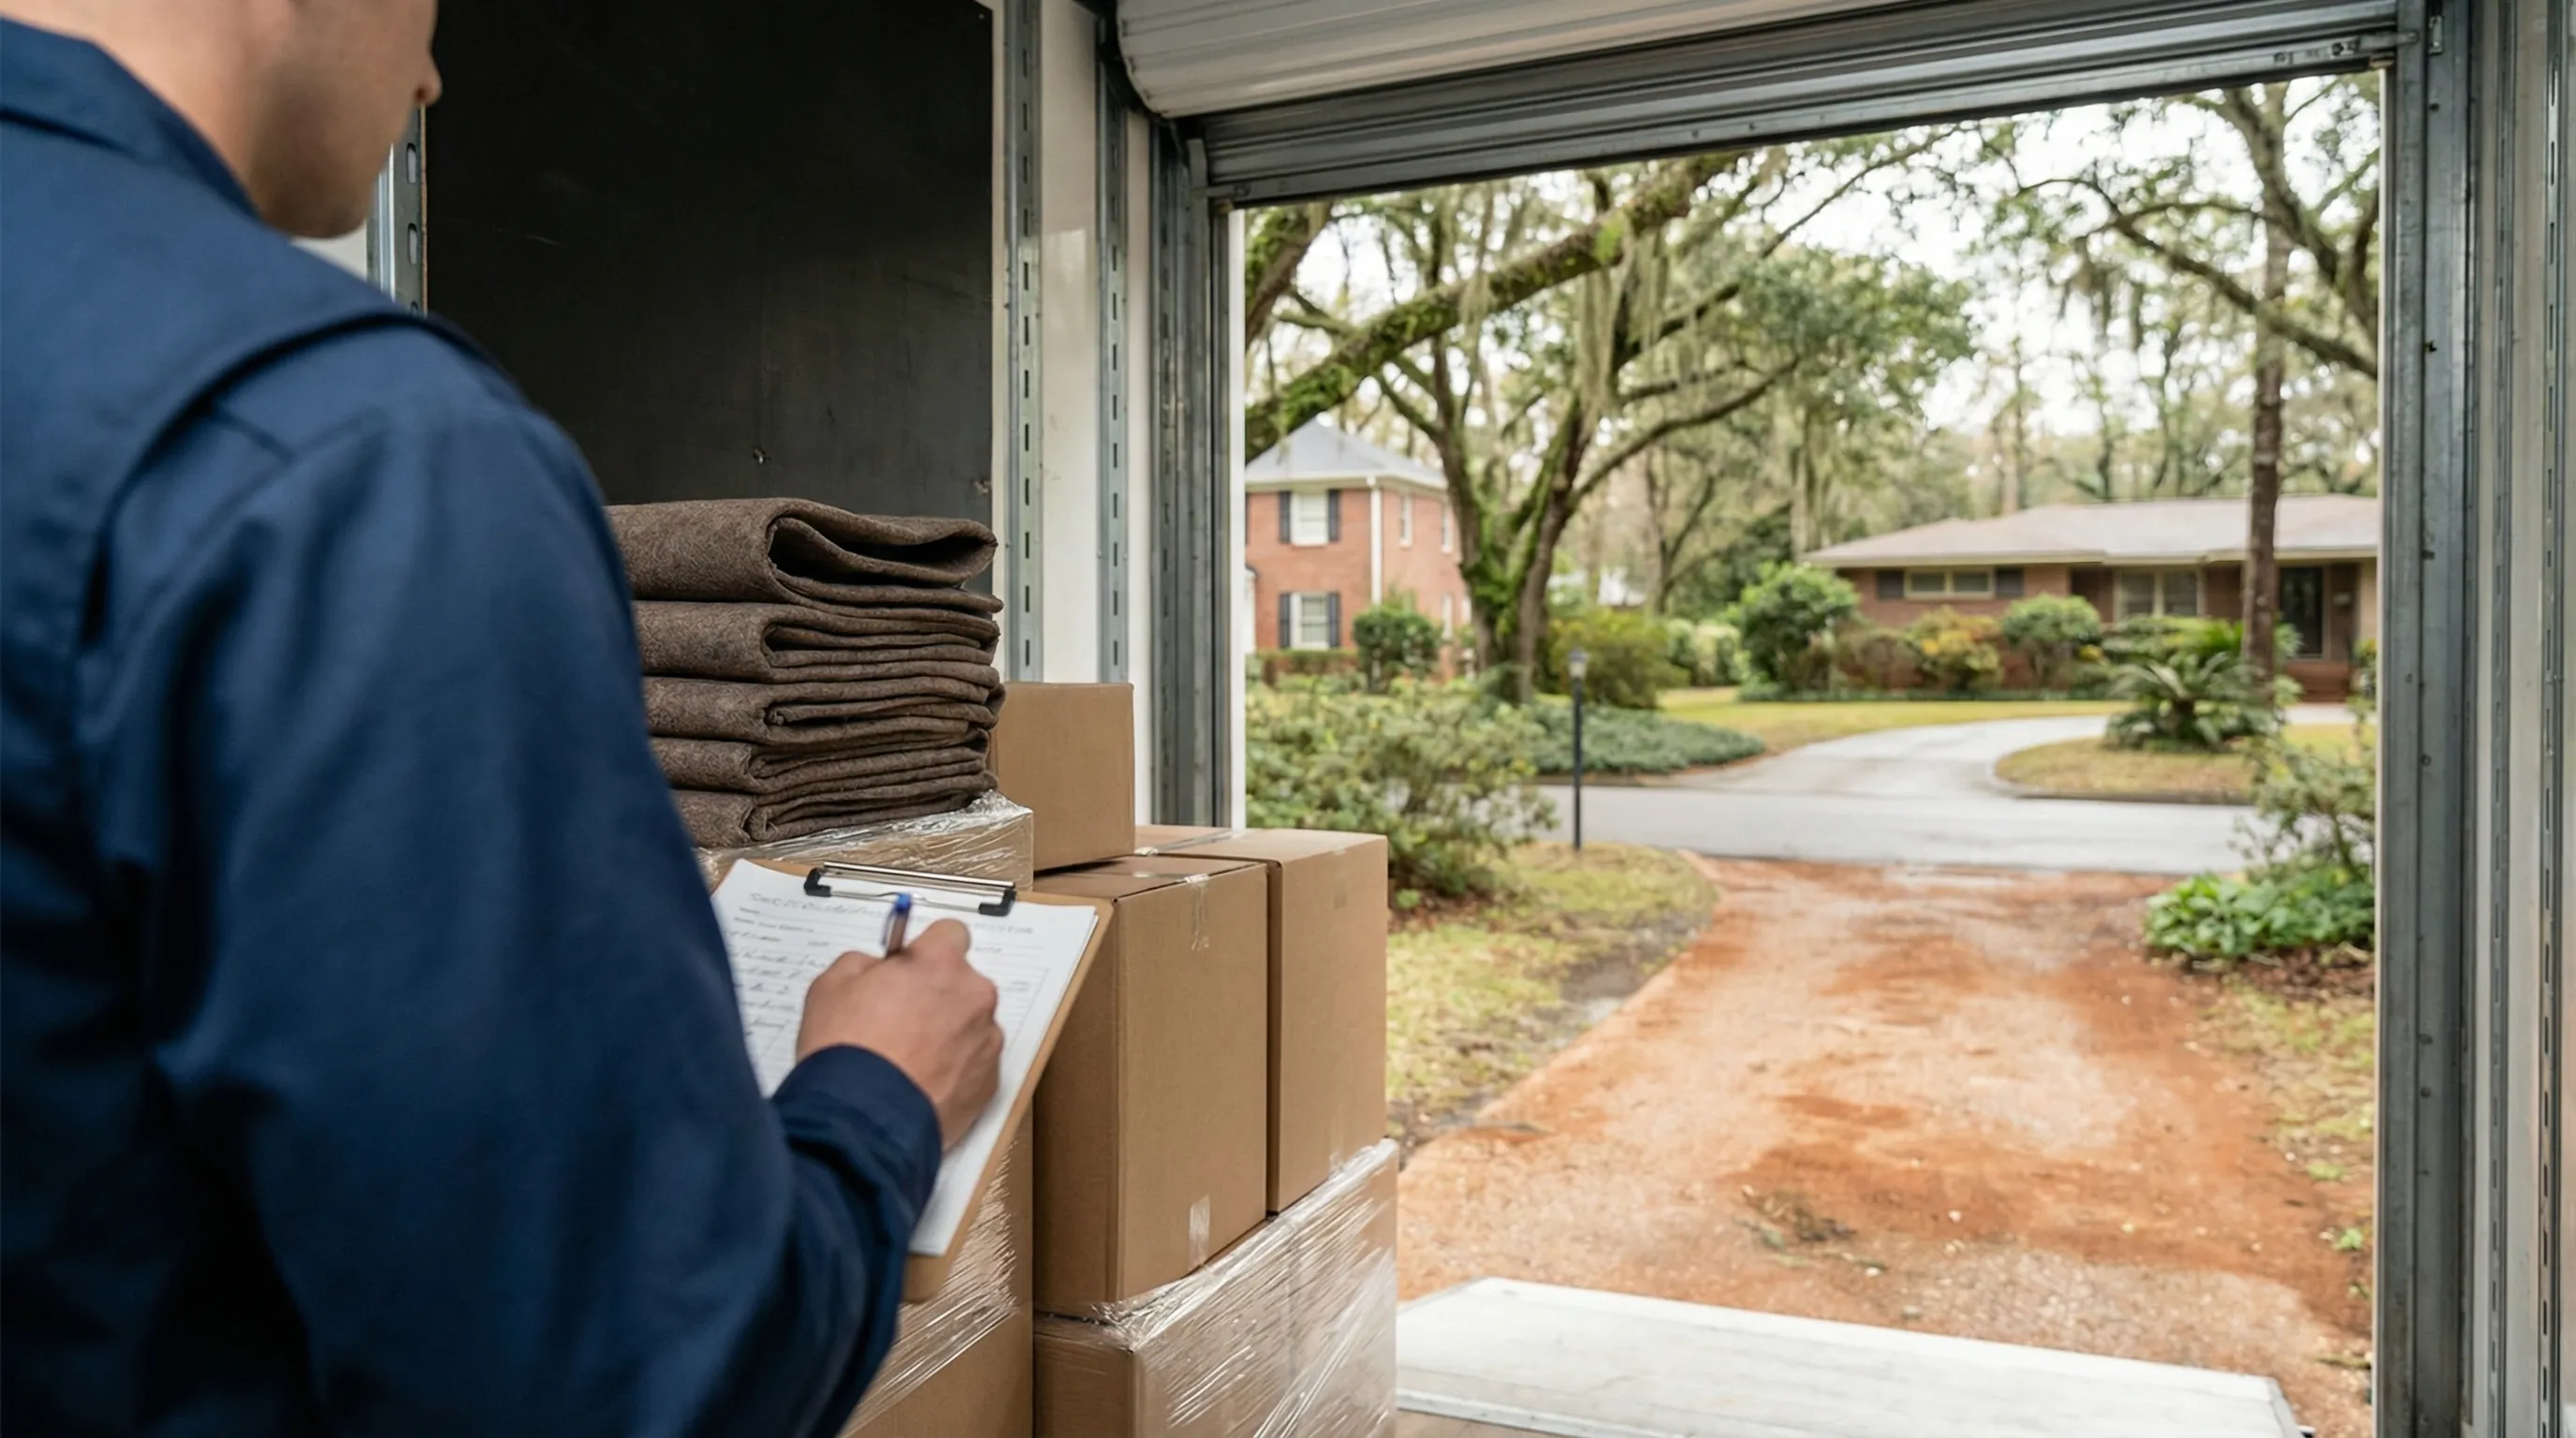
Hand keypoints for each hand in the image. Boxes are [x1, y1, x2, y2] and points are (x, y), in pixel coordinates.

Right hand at [796, 919, 1001, 1148]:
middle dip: (938, 995)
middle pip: (963, 983)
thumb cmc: (846, 1049)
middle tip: (901, 1021)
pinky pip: (975, 1065)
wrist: (861, 1118)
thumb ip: (863, 963)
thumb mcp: (831, 985)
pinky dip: (956, 1071)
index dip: (927, 952)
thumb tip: (878, 968)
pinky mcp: (990, 1082)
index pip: (950, 934)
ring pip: (971, 1025)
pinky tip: (922, 1084)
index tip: (910, 970)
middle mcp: (974, 996)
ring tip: (909, 1061)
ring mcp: (987, 1041)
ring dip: (949, 1034)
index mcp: (940, 963)